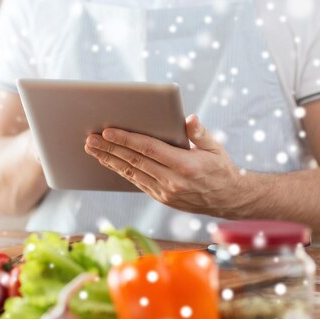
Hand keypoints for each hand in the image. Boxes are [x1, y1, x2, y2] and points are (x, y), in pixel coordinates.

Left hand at [84, 114, 239, 216]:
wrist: (228, 200)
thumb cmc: (221, 168)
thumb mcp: (216, 148)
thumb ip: (200, 133)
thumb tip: (189, 118)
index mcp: (185, 165)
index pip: (149, 149)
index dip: (127, 140)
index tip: (108, 132)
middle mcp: (172, 180)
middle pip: (134, 161)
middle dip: (110, 149)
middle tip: (90, 139)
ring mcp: (165, 191)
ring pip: (131, 173)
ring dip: (109, 160)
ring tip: (92, 149)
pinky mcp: (161, 197)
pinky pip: (136, 182)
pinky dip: (121, 171)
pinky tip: (108, 161)